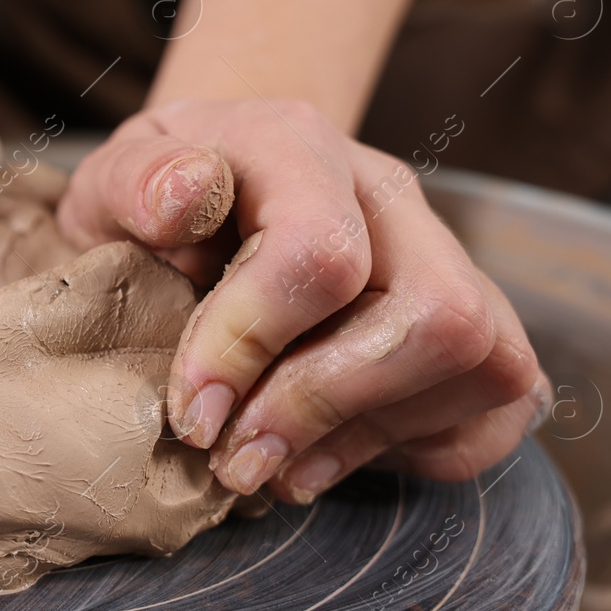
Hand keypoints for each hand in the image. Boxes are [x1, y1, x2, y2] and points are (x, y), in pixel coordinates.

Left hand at [56, 98, 547, 501]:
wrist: (202, 191)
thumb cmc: (155, 200)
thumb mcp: (112, 180)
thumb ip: (136, 182)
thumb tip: (182, 199)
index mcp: (297, 146)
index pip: (322, 251)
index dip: (255, 345)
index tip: (191, 412)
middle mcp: (389, 194)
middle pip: (437, 312)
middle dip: (326, 404)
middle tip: (236, 458)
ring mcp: (445, 255)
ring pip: (483, 360)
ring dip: (368, 434)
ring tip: (270, 465)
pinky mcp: (476, 322)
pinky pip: (499, 405)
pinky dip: (418, 449)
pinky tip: (327, 452)